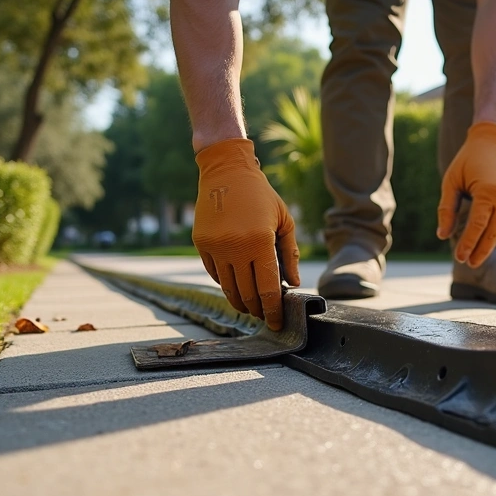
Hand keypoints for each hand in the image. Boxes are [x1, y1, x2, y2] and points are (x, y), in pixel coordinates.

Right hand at [192, 138, 300, 330]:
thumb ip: (290, 253)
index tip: (277, 323)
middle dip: (258, 309)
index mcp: (260, 242)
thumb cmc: (261, 196)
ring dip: (241, 302)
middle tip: (265, 316)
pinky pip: (215, 274)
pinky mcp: (201, 244)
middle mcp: (235, 247)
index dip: (273, 310)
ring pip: (228, 288)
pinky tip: (236, 287)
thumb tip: (293, 284)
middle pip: (247, 293)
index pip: (268, 288)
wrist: (226, 172)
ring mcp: (215, 247)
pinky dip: (226, 284)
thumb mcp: (284, 220)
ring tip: (251, 306)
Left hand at [436, 122, 495, 266]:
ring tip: (475, 256)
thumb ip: (447, 209)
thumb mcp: (451, 182)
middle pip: (492, 233)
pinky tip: (486, 240)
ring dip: (489, 243)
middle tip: (468, 264)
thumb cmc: (467, 160)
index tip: (459, 257)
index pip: (477, 226)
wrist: (494, 141)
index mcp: (489, 192)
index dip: (468, 244)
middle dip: (480, 250)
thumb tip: (442, 235)